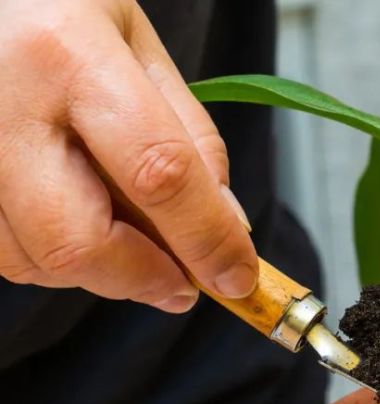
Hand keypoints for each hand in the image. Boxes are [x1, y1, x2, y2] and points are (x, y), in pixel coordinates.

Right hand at [0, 0, 257, 312]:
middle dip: (142, 278)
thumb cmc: (57, 8)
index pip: (158, 172)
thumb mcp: (141, 48)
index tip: (237, 276)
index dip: (206, 239)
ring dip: (99, 273)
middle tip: (182, 282)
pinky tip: (81, 225)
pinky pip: (3, 250)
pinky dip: (55, 259)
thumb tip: (227, 225)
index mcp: (67, 53)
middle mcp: (1, 102)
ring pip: (31, 258)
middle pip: (76, 240)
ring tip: (131, 243)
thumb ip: (189, 137)